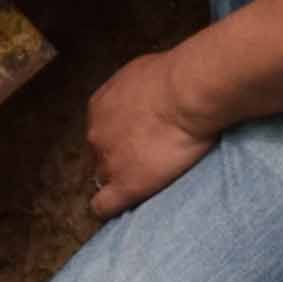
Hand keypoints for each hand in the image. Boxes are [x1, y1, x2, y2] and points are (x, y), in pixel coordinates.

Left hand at [85, 48, 219, 216]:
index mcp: (99, 108)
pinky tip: (126, 206)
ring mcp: (108, 162)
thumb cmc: (173, 76)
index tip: (137, 141)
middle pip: (99, 156)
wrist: (186, 94)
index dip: (119, 139)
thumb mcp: (143, 73)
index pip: (101, 132)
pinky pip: (104, 207)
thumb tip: (143, 95)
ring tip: (146, 182)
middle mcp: (96, 135)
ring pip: (103, 181)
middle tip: (146, 160)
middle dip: (118, 159)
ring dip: (120, 181)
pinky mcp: (124, 186)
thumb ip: (133, 91)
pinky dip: (111, 208)